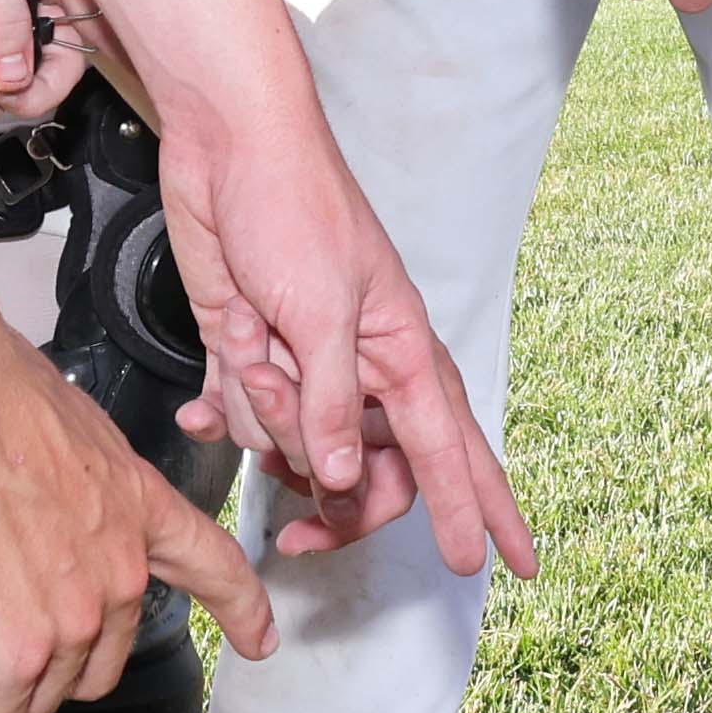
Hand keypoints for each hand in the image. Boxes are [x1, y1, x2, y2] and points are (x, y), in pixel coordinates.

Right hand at [0, 294, 263, 712]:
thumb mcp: (55, 427)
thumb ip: (59, 485)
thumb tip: (17, 503)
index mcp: (135, 504)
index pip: (213, 565)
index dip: (239, 610)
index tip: (260, 639)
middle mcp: (120, 572)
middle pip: (90, 663)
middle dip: (28, 651)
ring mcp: (72, 623)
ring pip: (29, 699)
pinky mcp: (10, 659)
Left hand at [156, 98, 536, 589]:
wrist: (225, 148)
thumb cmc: (293, 208)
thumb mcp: (320, 310)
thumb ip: (333, 402)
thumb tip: (345, 478)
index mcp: (403, 353)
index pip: (454, 451)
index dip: (480, 510)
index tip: (505, 564)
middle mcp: (362, 367)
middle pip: (372, 475)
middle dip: (335, 505)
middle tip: (297, 535)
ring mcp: (308, 365)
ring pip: (299, 448)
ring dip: (266, 419)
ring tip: (251, 352)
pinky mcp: (255, 352)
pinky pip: (247, 417)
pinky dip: (226, 412)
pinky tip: (206, 403)